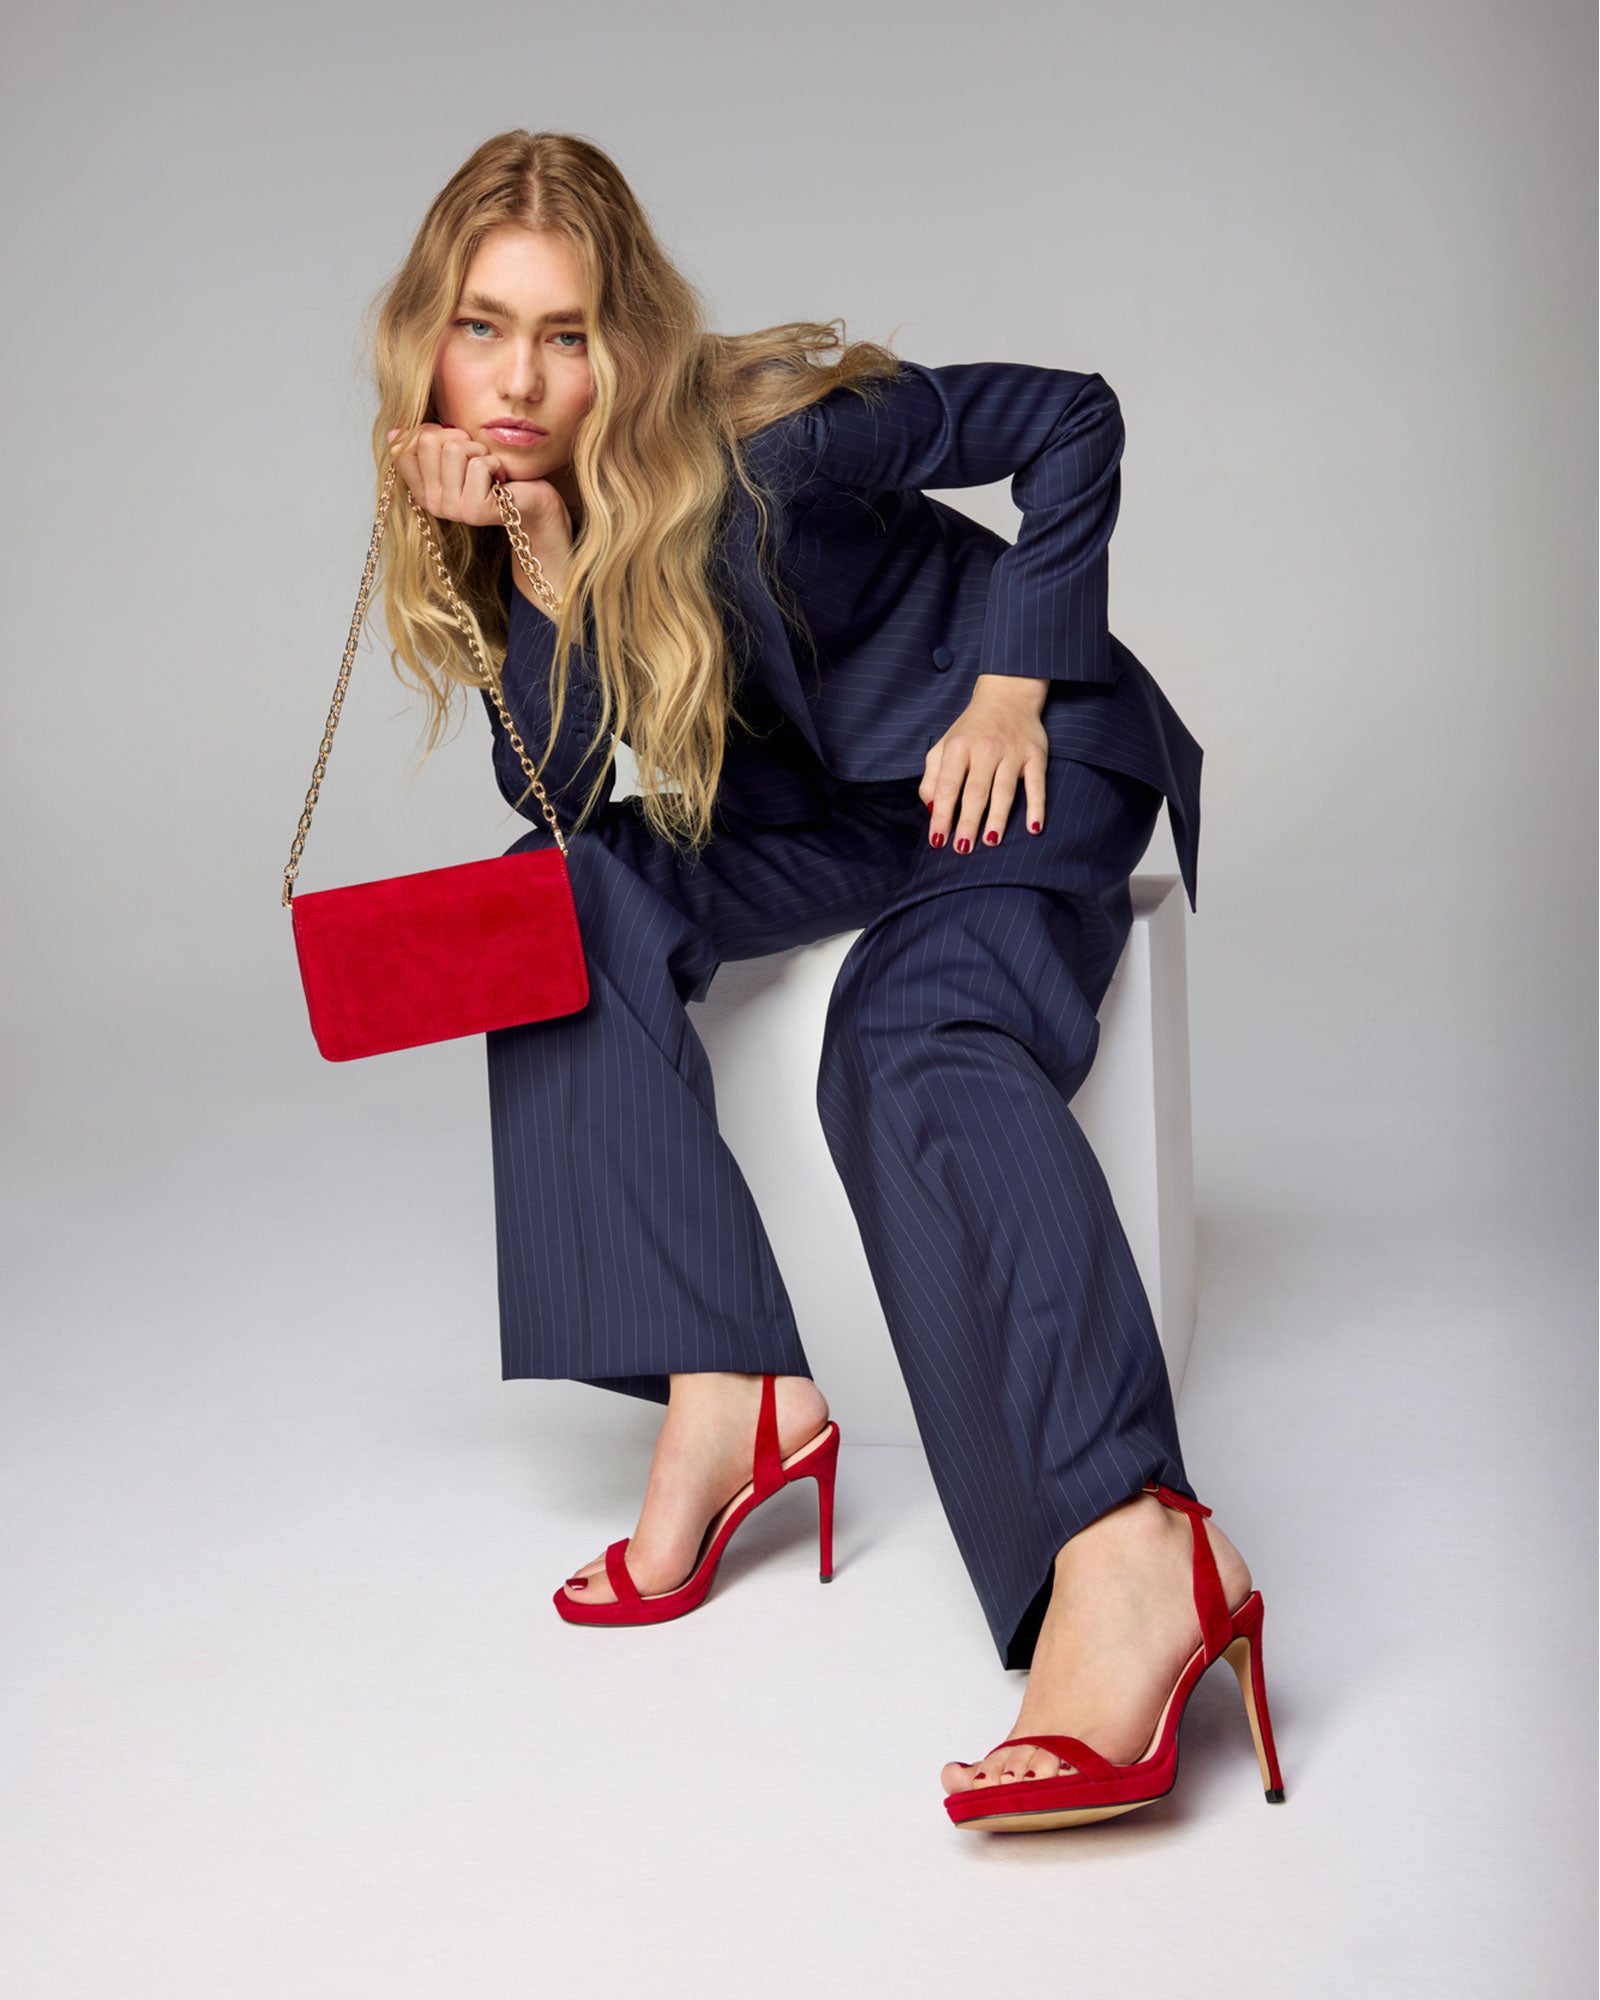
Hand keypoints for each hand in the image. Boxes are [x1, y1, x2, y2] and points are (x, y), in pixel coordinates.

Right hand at [384, 422, 572, 611]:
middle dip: (460, 438)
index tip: (453, 442)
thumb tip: (393, 433)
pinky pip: (478, 465)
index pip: (403, 446)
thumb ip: (427, 444)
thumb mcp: (457, 453)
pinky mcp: (474, 510)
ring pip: (455, 450)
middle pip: (429, 441)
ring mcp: (452, 509)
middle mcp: (431, 503)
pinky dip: (494, 463)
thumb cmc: (494, 473)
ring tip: (489, 469)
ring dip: (480, 450)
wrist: (530, 501)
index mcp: (421, 489)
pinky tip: (500, 481)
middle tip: (476, 456)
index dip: (430, 431)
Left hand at [920, 675, 1050, 850]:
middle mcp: (985, 749)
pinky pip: (1036, 784)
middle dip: (969, 822)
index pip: (948, 786)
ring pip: (1004, 790)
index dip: (943, 814)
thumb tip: (932, 810)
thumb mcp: (944, 746)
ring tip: (990, 842)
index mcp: (959, 748)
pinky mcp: (1036, 756)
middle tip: (963, 848)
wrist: (1008, 696)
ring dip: (997, 818)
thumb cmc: (971, 730)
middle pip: (976, 792)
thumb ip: (932, 778)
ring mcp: (1012, 753)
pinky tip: (1033, 827)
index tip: (938, 840)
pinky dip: (1036, 806)